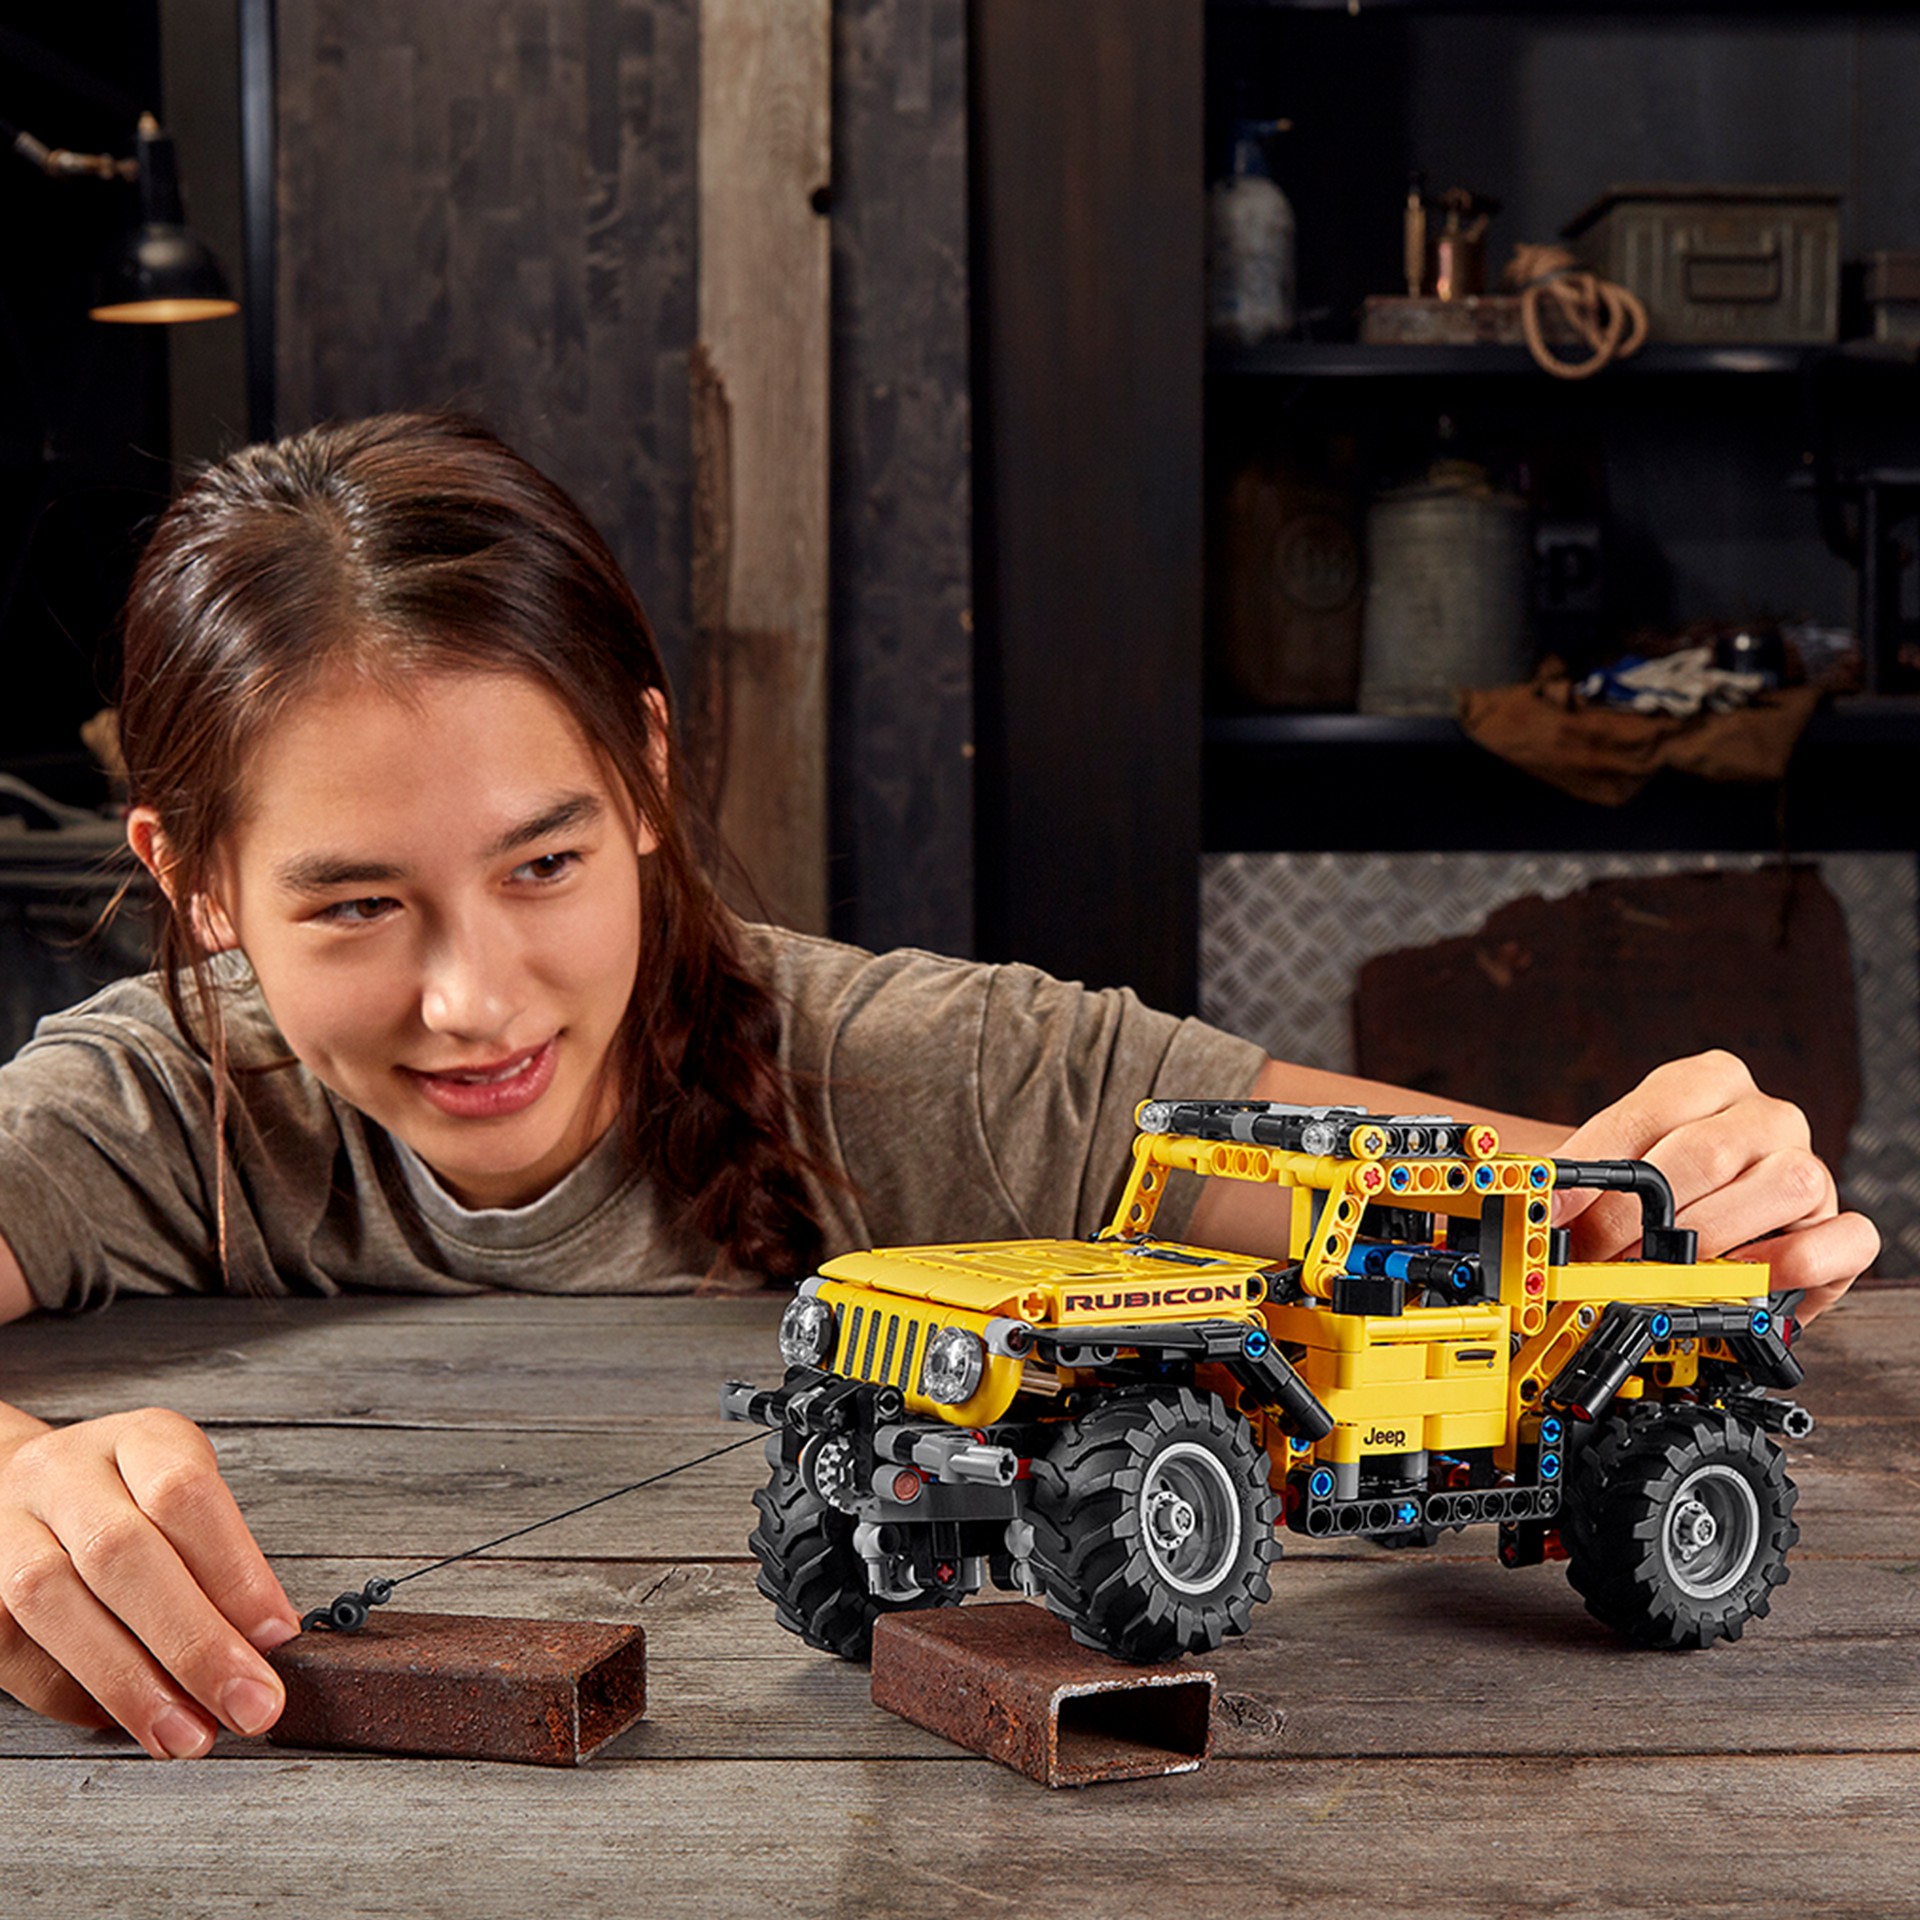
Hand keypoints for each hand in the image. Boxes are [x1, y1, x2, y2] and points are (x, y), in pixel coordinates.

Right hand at [0, 1406, 300, 1756]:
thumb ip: (219, 1558)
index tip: (276, 1637)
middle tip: (248, 1704)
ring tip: (189, 1734)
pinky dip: (75, 1694)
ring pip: (53, 1603)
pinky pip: (14, 1649)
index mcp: (137, 1439)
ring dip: (130, 1682)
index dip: (233, 1569)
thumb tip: (264, 1646)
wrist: (15, 1489)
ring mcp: (3, 1529)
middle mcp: (63, 1473)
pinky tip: (126, 1720)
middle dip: (192, 1641)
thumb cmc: (126, 1501)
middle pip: (121, 1553)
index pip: (185, 1492)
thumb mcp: (184, 1497)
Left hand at [1550, 1050, 1877, 1324]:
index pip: (1646, 1113)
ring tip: (1653, 1274)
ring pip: (1783, 1185)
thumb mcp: (1610, 1168)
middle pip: (1706, 1153)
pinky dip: (1791, 1263)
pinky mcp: (1843, 1229)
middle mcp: (1767, 1116)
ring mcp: (1811, 1168)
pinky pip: (1843, 1238)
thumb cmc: (1653, 1196)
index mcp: (1708, 1081)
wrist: (1700, 1230)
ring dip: (1707, 1240)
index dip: (1593, 1169)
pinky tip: (1743, 1280)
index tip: (1551, 1210)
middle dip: (1638, 1215)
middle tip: (1594, 1257)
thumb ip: (1578, 1173)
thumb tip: (1527, 1192)